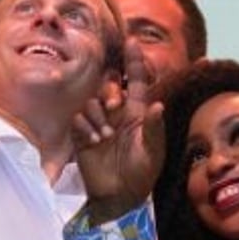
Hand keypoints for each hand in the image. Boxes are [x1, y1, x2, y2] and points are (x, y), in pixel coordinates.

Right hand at [71, 41, 164, 222]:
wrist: (118, 198)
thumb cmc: (141, 174)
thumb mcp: (152, 153)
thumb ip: (154, 129)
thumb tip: (159, 105)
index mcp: (139, 113)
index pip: (137, 80)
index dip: (134, 61)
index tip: (132, 41)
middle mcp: (118, 113)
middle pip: (110, 86)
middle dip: (110, 89)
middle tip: (114, 105)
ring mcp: (99, 123)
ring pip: (92, 102)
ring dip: (98, 115)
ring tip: (105, 136)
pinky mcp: (83, 135)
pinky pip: (79, 119)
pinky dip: (86, 128)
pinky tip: (94, 141)